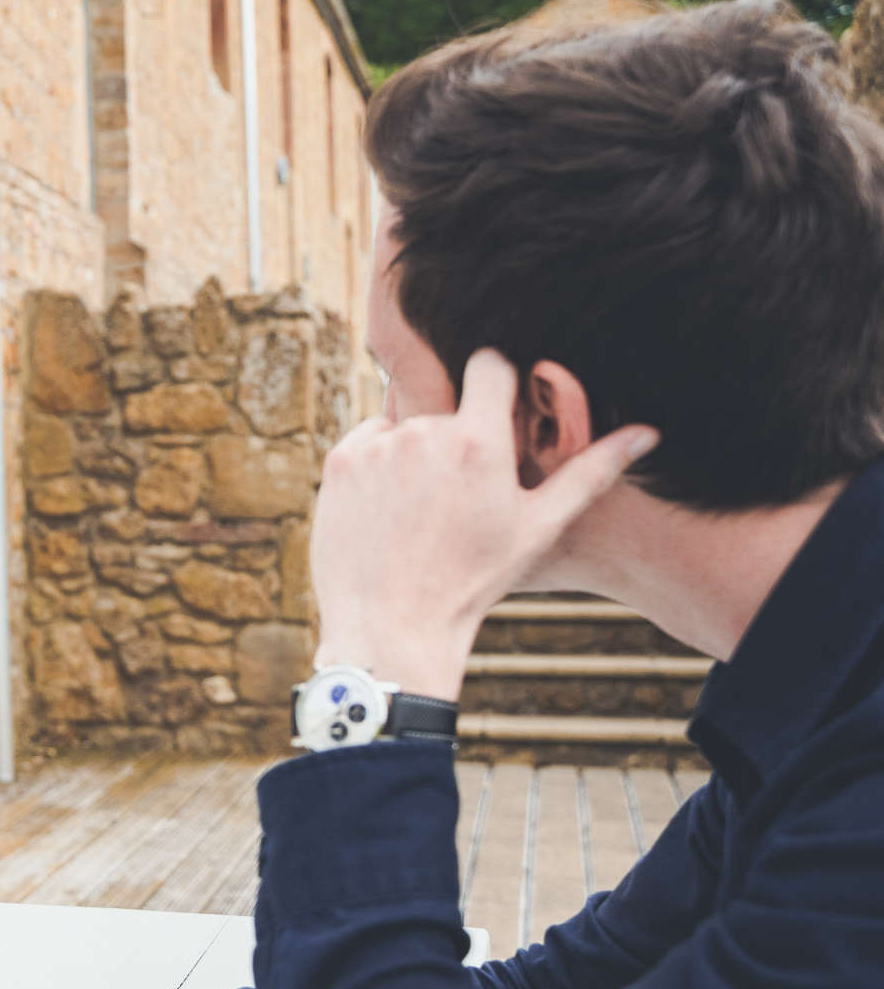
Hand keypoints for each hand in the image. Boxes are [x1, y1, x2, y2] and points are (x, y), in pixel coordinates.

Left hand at [310, 349, 657, 698]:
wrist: (395, 623)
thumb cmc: (476, 578)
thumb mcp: (539, 526)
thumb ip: (591, 471)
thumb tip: (648, 432)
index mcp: (480, 442)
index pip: (490, 366)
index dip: (496, 381)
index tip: (498, 405)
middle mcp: (424, 434)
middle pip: (448, 409)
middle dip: (458, 438)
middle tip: (459, 494)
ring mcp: (376, 447)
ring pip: (407, 427)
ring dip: (417, 452)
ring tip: (423, 510)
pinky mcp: (339, 463)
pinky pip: (368, 442)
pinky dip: (380, 464)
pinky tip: (392, 509)